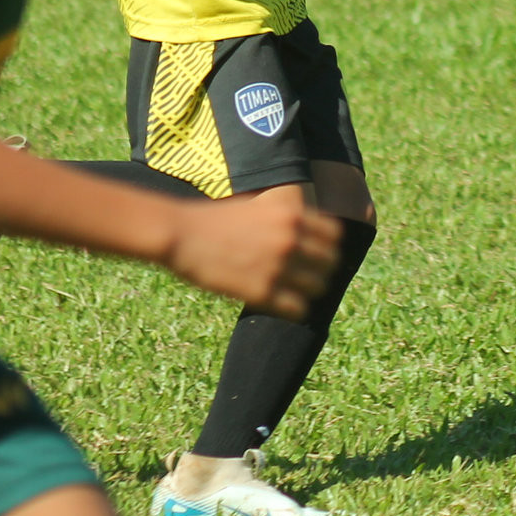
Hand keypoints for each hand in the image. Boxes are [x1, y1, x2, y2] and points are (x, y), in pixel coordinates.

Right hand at [164, 195, 341, 317]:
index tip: (317, 254)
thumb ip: (283, 218)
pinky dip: (293, 309)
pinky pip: (298, 309)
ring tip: (294, 292)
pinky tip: (281, 305)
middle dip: (321, 270)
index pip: (335, 235)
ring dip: (308, 291)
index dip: (327, 246)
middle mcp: (290, 240)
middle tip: (306, 277)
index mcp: (291, 215)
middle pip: (331, 263)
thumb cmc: (214, 219)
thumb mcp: (256, 206)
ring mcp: (278, 267)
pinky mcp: (261, 292)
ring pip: (318, 288)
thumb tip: (305, 230)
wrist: (180, 234)